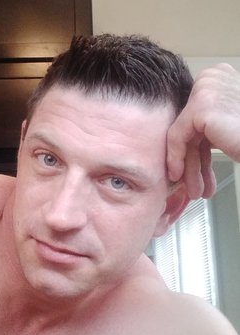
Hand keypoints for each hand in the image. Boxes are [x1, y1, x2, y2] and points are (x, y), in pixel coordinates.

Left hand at [167, 64, 239, 198]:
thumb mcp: (225, 124)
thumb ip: (206, 125)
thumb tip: (185, 140)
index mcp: (218, 76)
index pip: (195, 117)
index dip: (193, 146)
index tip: (190, 169)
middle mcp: (211, 76)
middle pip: (190, 127)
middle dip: (192, 160)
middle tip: (193, 185)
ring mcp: (206, 89)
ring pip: (184, 134)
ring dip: (189, 166)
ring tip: (193, 189)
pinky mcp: (200, 106)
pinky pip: (177, 136)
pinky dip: (176, 158)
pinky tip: (178, 175)